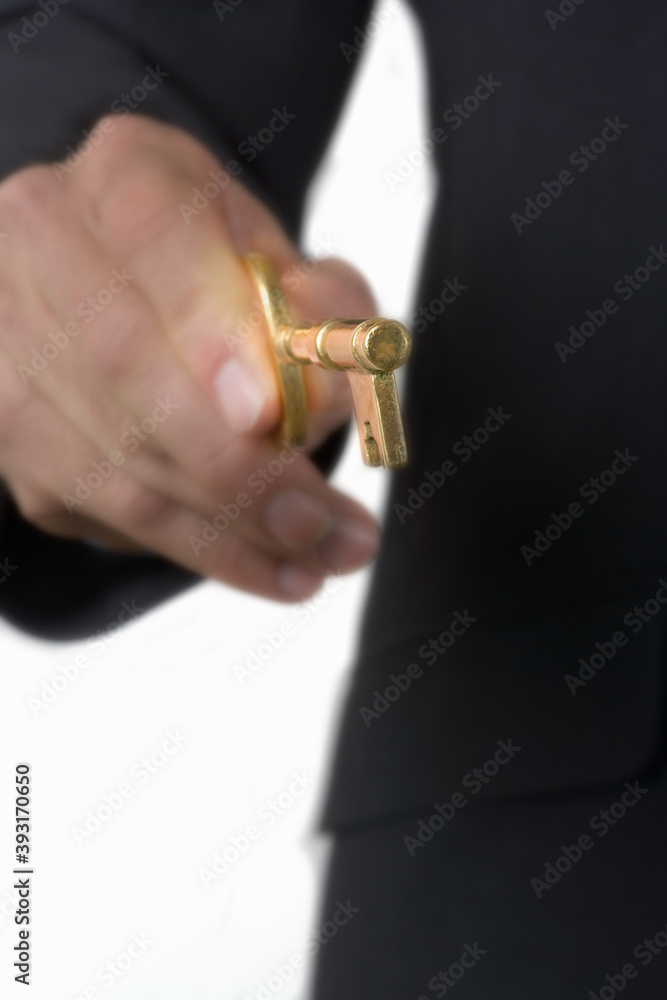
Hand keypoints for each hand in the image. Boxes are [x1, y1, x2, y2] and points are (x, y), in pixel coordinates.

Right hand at [0, 114, 379, 600]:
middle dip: (236, 468)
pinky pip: (102, 507)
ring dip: (226, 532)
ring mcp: (8, 345)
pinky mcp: (11, 434)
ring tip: (318, 562)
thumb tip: (324, 388)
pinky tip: (264, 565)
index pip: (155, 238)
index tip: (265, 412)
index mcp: (125, 177)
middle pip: (126, 368)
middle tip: (325, 525)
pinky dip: (193, 548)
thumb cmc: (213, 272)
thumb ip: (324, 307)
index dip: (207, 329)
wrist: (115, 286)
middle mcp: (41, 248)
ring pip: (113, 460)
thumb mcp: (287, 263)